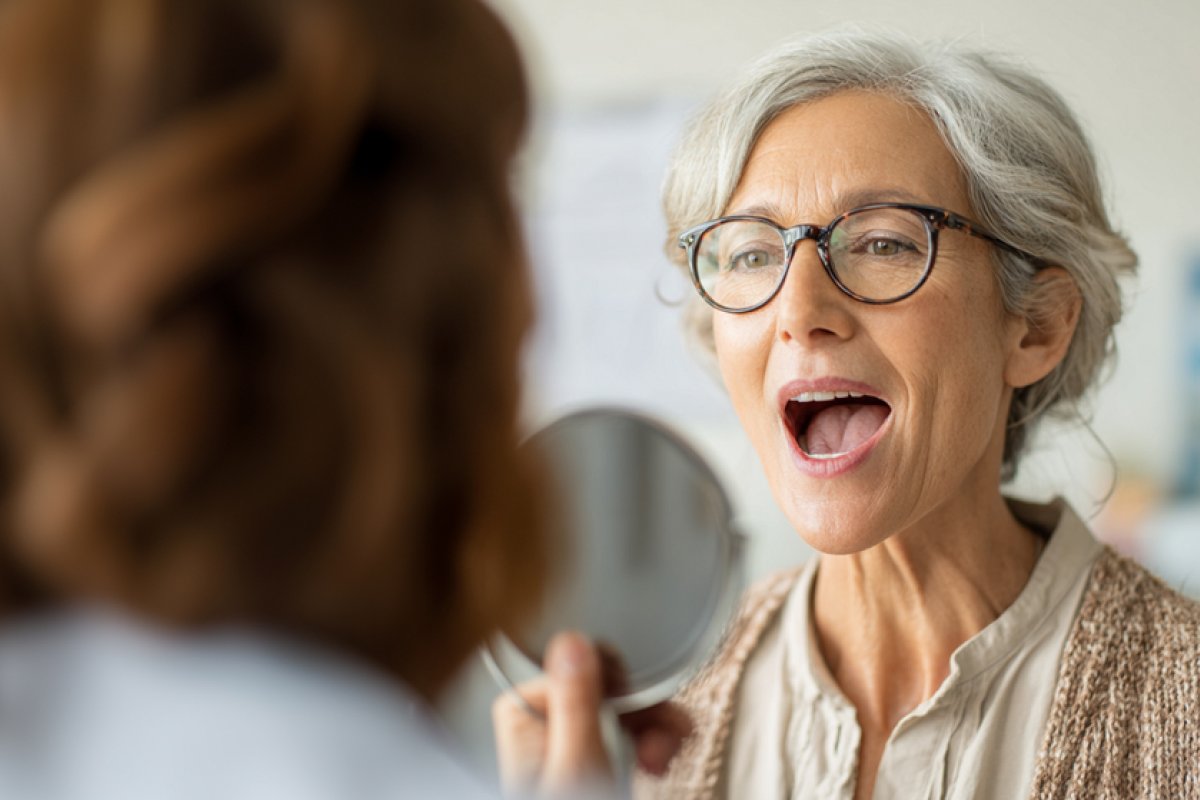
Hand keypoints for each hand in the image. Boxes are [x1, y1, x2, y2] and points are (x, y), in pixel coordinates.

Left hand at [492, 632, 691, 797]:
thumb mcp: (577, 765)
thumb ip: (576, 703)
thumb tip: (571, 641)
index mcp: (525, 713)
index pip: (580, 665)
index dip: (619, 687)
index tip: (640, 713)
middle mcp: (542, 723)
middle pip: (607, 686)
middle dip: (643, 714)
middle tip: (657, 749)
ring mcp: (565, 743)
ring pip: (622, 710)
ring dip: (652, 732)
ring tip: (660, 765)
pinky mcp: (588, 762)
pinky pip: (624, 734)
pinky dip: (646, 748)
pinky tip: (655, 766)